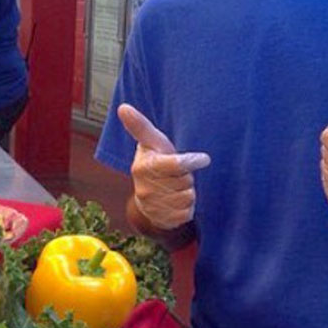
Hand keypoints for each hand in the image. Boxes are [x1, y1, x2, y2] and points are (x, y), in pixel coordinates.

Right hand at [117, 104, 209, 229]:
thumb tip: (123, 107)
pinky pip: (186, 213)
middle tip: (177, 174)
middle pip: (185, 182)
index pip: (176, 165)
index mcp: (143, 167)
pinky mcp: (162, 220)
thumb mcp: (151, 142)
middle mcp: (145, 188)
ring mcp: (152, 207)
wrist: (146, 197)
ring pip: (187, 197)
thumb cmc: (154, 161)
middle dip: (186, 177)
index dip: (192, 161)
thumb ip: (140, 126)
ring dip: (187, 192)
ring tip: (177, 186)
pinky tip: (178, 201)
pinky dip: (187, 207)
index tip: (204, 158)